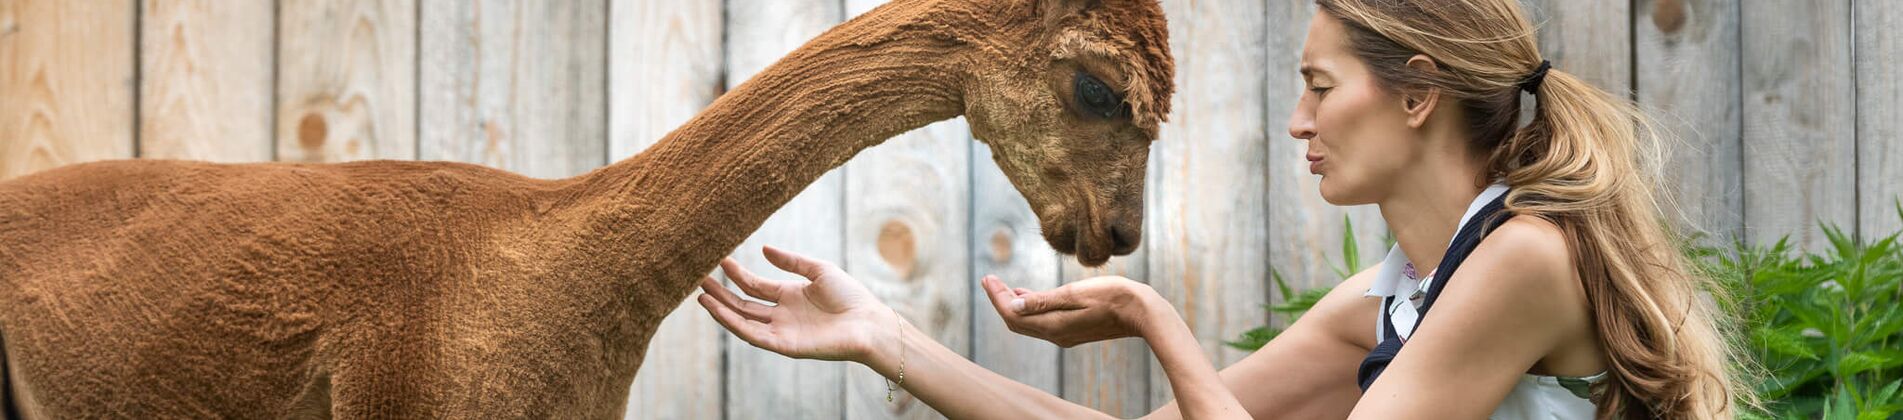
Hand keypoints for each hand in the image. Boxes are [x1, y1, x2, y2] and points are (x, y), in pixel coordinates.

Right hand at [697, 246, 895, 363]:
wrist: (868, 322)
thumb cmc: (850, 296)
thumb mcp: (819, 270)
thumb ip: (791, 261)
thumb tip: (763, 249)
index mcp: (790, 295)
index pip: (755, 285)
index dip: (736, 274)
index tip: (719, 260)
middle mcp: (782, 313)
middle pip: (744, 304)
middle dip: (721, 292)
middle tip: (699, 278)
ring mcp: (781, 330)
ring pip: (743, 320)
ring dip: (721, 310)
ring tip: (701, 296)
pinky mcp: (784, 345)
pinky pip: (753, 335)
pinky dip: (734, 324)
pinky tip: (719, 311)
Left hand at [980, 275, 1164, 346]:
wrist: (1142, 313)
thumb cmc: (1113, 297)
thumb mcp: (1075, 293)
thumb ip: (1043, 300)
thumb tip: (1012, 304)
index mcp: (1053, 325)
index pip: (1013, 314)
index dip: (997, 297)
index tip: (987, 277)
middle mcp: (1056, 334)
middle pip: (1016, 321)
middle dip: (1000, 300)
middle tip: (989, 280)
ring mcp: (1065, 334)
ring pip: (1028, 322)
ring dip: (1013, 303)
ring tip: (1001, 285)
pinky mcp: (1074, 330)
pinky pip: (1042, 320)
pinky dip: (1030, 307)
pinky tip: (1026, 294)